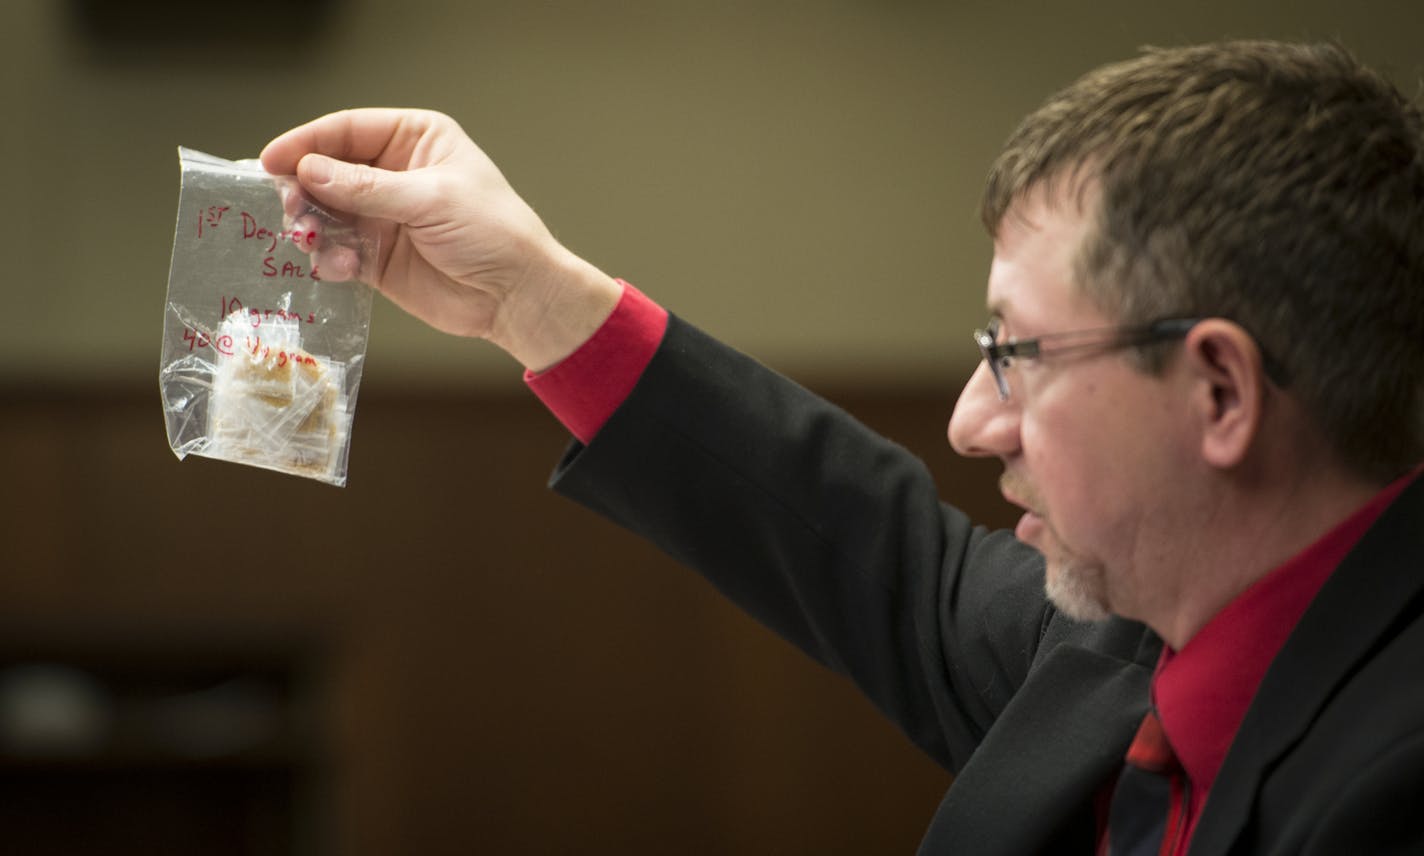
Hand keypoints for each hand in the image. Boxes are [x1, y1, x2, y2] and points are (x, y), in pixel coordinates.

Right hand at [261, 108, 620, 370]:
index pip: (347, 129)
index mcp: (414, 138)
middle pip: (326, 169)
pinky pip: (336, 251)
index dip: (307, 142)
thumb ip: (367, 188)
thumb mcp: (431, 200)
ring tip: (310, 241)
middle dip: (303, 188)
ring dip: (311, 227)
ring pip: (324, 212)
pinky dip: (330, 259)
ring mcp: (382, 216)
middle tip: (291, 209)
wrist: (518, 294)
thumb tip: (309, 171)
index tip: (272, 160)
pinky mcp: (376, 257)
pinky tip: (342, 268)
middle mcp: (393, 172)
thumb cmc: (494, 233)